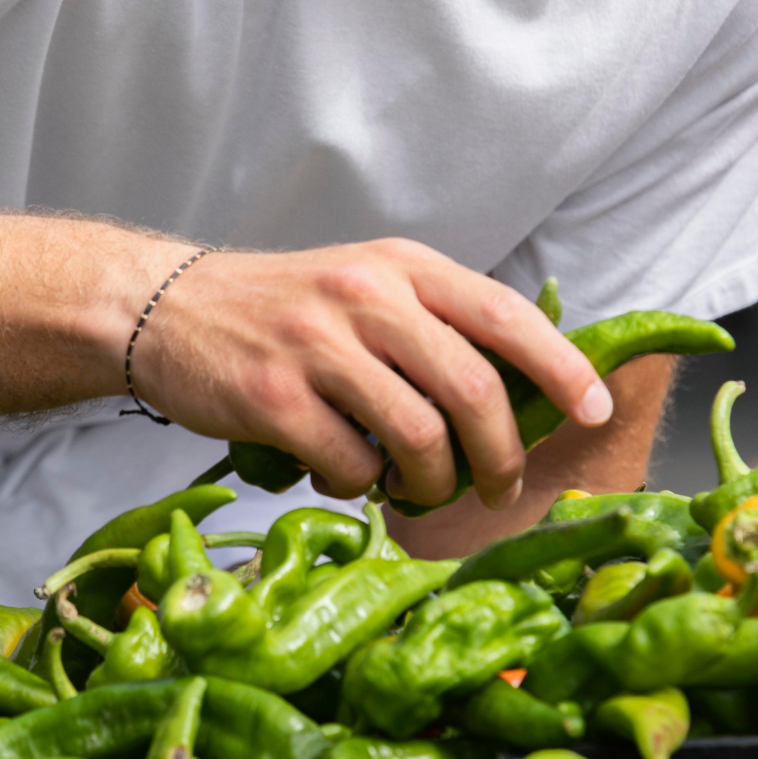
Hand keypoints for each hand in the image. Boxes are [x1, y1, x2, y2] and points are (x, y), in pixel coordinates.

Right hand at [131, 239, 613, 510]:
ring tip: (417, 490)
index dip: (562, 369)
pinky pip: (352, 465)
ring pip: (419, 439)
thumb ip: (434, 323)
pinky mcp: (274, 399)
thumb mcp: (365, 286)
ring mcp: (319, 347)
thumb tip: (525, 387)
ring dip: (431, 484)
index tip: (594, 412)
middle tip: (499, 490)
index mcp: (403, 268)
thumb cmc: (280, 309)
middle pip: (473, 392)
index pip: (506, 315)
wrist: (164, 310)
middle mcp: (367, 296)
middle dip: (500, 458)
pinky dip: (360, 485)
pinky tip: (344, 474)